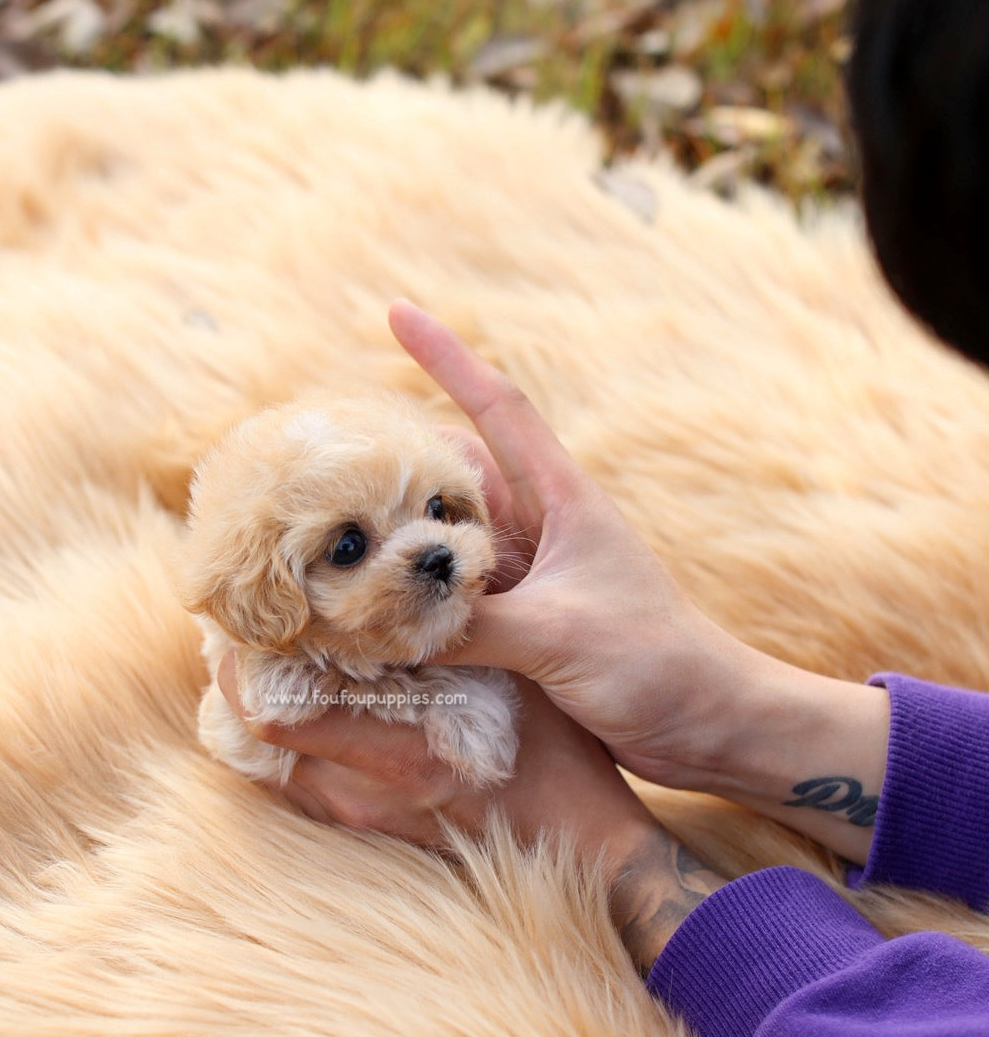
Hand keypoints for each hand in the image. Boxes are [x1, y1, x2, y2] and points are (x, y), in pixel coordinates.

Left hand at [218, 652, 650, 851]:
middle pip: (254, 734)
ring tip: (269, 648)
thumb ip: (463, 634)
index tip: (241, 612)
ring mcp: (363, 814)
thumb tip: (419, 556)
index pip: (273, 716)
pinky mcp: (372, 824)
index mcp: (398, 755)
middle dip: (242, 673)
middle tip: (246, 618)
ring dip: (261, 704)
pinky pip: (299, 782)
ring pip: (271, 761)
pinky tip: (303, 695)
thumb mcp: (520, 683)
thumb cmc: (561, 758)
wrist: (584, 849)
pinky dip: (288, 738)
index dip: (239, 663)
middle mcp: (363, 794)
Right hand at [390, 300, 889, 862]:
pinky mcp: (524, 629)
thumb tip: (382, 624)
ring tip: (334, 537)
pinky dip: (416, 604)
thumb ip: (472, 625)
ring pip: (446, 540)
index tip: (397, 311)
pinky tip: (373, 616)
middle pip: (453, 473)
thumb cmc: (656, 662)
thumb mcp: (559, 635)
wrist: (708, 725)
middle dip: (397, 460)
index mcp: (561, 501)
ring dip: (401, 539)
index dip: (447, 357)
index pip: (497, 408)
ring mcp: (530, 580)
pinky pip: (454, 602)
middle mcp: (540, 531)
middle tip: (328, 461)